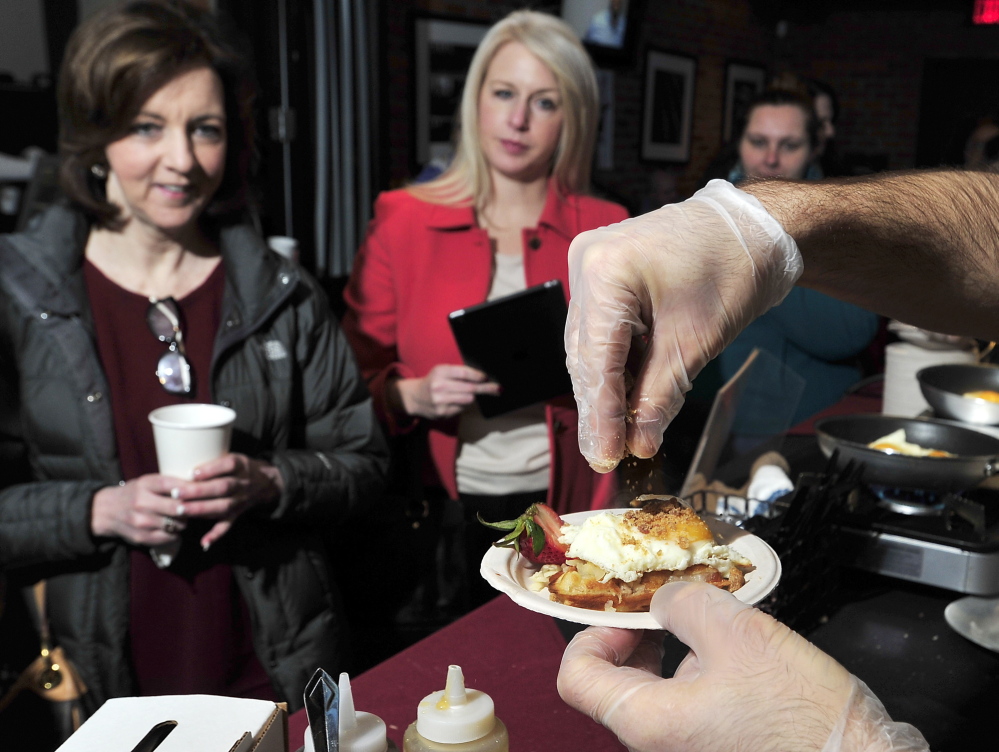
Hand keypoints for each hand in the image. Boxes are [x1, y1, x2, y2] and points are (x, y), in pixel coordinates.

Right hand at [91, 474, 189, 545]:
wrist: (105, 510)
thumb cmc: (134, 493)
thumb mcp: (146, 482)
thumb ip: (167, 484)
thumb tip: (198, 485)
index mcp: (145, 484)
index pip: (172, 485)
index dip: (189, 489)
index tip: (200, 491)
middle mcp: (142, 502)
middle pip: (178, 508)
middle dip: (191, 509)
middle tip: (195, 508)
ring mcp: (141, 521)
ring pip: (176, 524)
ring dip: (184, 522)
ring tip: (183, 518)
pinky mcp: (141, 537)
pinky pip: (168, 537)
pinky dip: (175, 534)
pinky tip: (174, 529)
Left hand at [170, 453, 283, 549]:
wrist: (264, 482)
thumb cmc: (238, 467)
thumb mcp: (232, 456)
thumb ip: (212, 460)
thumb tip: (180, 463)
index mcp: (241, 465)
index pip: (229, 465)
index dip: (210, 469)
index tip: (190, 472)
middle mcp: (242, 483)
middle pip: (223, 487)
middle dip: (198, 491)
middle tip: (176, 493)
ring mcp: (240, 500)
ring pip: (223, 506)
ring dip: (201, 509)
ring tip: (180, 510)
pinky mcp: (237, 514)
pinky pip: (228, 525)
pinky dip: (216, 535)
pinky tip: (203, 542)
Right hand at [393, 364, 499, 418]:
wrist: (415, 397)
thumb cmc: (433, 381)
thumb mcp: (442, 371)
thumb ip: (458, 373)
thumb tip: (483, 378)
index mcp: (440, 372)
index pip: (463, 373)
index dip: (477, 376)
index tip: (486, 378)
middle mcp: (439, 386)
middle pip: (469, 388)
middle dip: (486, 389)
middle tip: (498, 389)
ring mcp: (440, 401)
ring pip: (467, 399)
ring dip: (471, 396)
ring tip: (466, 393)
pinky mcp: (442, 412)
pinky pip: (461, 408)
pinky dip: (462, 404)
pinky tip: (454, 401)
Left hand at [557, 582, 928, 751]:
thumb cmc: (802, 715)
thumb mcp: (737, 632)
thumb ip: (683, 604)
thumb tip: (663, 600)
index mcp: (648, 722)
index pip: (576, 677)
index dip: (591, 633)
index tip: (625, 610)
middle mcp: (658, 747)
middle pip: (612, 685)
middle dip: (635, 637)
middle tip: (666, 608)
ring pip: (653, 695)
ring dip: (670, 654)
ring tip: (709, 627)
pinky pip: (685, 712)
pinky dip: (694, 676)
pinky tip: (732, 658)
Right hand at [564, 180, 802, 471]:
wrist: (752, 228)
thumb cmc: (732, 270)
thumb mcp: (695, 342)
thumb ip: (660, 395)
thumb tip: (639, 442)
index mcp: (607, 272)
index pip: (597, 358)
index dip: (602, 414)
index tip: (607, 455)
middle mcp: (587, 263)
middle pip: (586, 353)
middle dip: (599, 408)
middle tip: (606, 455)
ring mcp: (591, 265)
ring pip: (589, 344)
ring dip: (604, 390)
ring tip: (615, 436)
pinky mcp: (602, 273)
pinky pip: (600, 328)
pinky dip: (614, 364)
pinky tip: (622, 400)